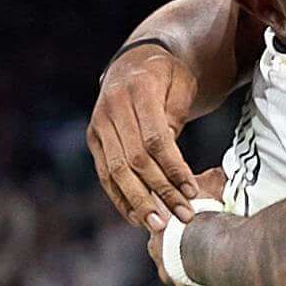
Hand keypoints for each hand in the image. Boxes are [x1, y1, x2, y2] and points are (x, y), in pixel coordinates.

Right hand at [94, 42, 221, 232]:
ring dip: (138, 202)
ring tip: (158, 225)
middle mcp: (111, 108)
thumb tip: (171, 160)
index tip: (191, 191)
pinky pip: (105, 174)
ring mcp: (98, 124)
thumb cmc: (166, 75)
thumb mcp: (181, 84)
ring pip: (116, 171)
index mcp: (137, 90)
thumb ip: (176, 116)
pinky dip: (120, 198)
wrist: (132, 61)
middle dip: (160, 192)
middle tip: (182, 215)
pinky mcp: (93, 139)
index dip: (173, 168)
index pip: (154, 139)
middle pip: (134, 160)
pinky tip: (137, 217)